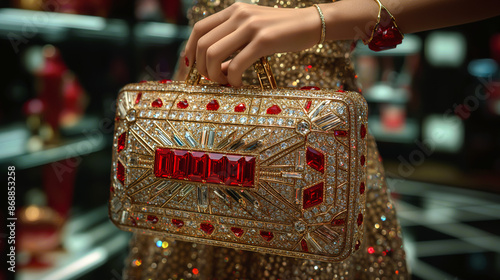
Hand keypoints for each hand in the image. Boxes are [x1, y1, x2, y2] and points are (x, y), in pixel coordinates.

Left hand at [184, 2, 320, 85]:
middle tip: (212, 80)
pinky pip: (236, 65)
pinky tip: (238, 84)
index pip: (199, 29)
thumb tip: (215, 68)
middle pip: (202, 44)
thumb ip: (234, 41)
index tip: (192, 68)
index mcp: (234, 10)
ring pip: (213, 55)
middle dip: (201, 68)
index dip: (190, 50)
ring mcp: (250, 26)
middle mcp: (238, 14)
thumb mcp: (254, 28)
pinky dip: (231, 79)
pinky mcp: (263, 41)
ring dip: (214, 75)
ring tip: (224, 82)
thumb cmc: (283, 31)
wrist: (312, 23)